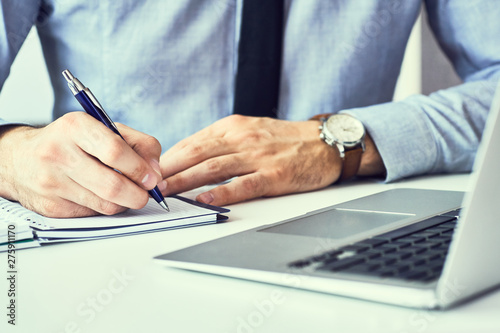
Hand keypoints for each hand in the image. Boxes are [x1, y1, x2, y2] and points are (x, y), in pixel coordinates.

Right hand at [0, 112, 162, 216]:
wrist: (20, 159)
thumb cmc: (72, 142)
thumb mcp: (104, 129)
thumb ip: (138, 144)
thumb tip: (156, 172)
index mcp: (75, 127)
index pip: (115, 151)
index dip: (140, 169)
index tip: (152, 178)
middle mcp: (58, 153)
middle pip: (112, 184)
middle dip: (139, 194)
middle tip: (147, 193)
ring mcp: (52, 182)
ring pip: (106, 204)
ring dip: (125, 203)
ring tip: (128, 193)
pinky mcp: (51, 207)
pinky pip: (93, 214)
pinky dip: (106, 208)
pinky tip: (102, 196)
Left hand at [159, 115, 342, 205]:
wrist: (324, 142)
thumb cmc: (284, 139)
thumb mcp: (249, 130)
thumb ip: (221, 143)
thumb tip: (189, 159)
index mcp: (232, 127)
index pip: (192, 142)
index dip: (169, 158)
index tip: (150, 171)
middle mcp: (241, 138)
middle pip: (196, 154)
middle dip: (169, 170)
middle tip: (147, 184)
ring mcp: (258, 156)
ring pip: (213, 168)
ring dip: (185, 181)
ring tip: (165, 193)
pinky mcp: (274, 175)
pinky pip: (243, 185)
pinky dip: (223, 193)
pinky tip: (206, 201)